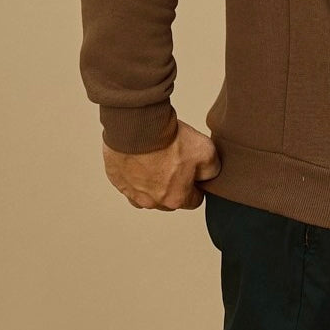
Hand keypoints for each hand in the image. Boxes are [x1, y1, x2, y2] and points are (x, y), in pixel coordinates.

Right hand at [102, 119, 220, 210]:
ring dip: (152, 181)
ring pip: (148, 193)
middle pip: (169, 199)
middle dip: (174, 184)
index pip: (194, 201)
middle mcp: (153, 202)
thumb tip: (209, 176)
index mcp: (176, 198)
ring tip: (156, 157)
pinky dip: (135, 173)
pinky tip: (140, 156)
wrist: (139, 127)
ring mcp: (132, 192)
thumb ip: (212, 169)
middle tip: (174, 161)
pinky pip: (129, 182)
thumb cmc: (169, 140)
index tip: (193, 172)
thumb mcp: (207, 151)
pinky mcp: (117, 180)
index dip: (196, 185)